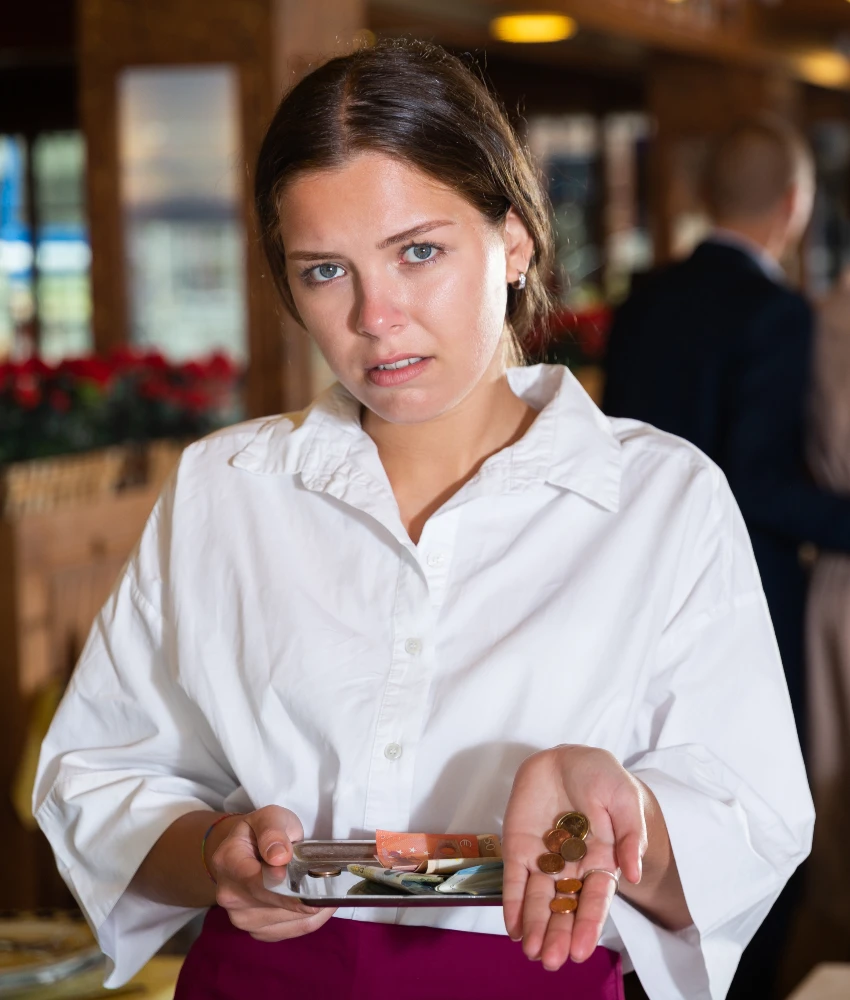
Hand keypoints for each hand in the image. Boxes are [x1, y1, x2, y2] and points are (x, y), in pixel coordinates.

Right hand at [209, 805, 335, 941]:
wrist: (246, 851)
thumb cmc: (261, 831)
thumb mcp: (268, 817)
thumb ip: (272, 831)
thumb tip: (279, 856)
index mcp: (228, 861)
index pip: (254, 881)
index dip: (280, 886)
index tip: (304, 884)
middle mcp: (229, 895)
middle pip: (273, 904)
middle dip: (304, 895)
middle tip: (332, 883)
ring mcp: (242, 917)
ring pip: (287, 920)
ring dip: (312, 907)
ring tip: (327, 888)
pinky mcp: (258, 931)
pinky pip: (292, 930)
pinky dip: (312, 918)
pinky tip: (322, 903)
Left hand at [502, 746, 648, 970]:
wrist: (568, 756)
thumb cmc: (602, 778)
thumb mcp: (625, 800)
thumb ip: (630, 836)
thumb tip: (633, 873)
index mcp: (601, 861)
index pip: (594, 900)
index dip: (587, 925)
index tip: (581, 950)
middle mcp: (572, 867)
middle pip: (565, 907)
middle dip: (558, 933)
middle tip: (551, 960)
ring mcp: (544, 858)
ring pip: (539, 898)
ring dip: (535, 925)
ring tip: (532, 951)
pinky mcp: (519, 847)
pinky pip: (514, 878)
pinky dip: (512, 902)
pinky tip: (513, 927)